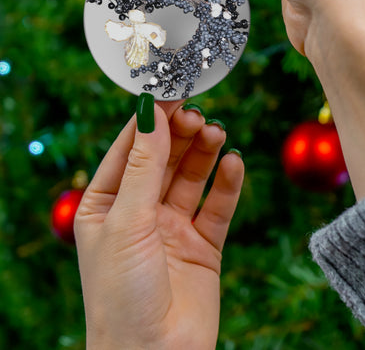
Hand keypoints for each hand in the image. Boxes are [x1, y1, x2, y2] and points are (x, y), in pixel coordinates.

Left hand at [75, 100, 243, 349]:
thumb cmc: (122, 295)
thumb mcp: (127, 221)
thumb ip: (144, 166)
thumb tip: (151, 114)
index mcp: (106, 205)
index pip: (130, 149)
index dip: (150, 121)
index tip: (171, 93)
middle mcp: (140, 212)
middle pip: (164, 159)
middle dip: (181, 135)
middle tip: (198, 114)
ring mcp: (173, 227)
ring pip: (192, 177)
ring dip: (204, 153)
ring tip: (217, 133)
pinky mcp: (204, 243)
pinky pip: (218, 205)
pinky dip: (227, 183)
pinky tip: (234, 164)